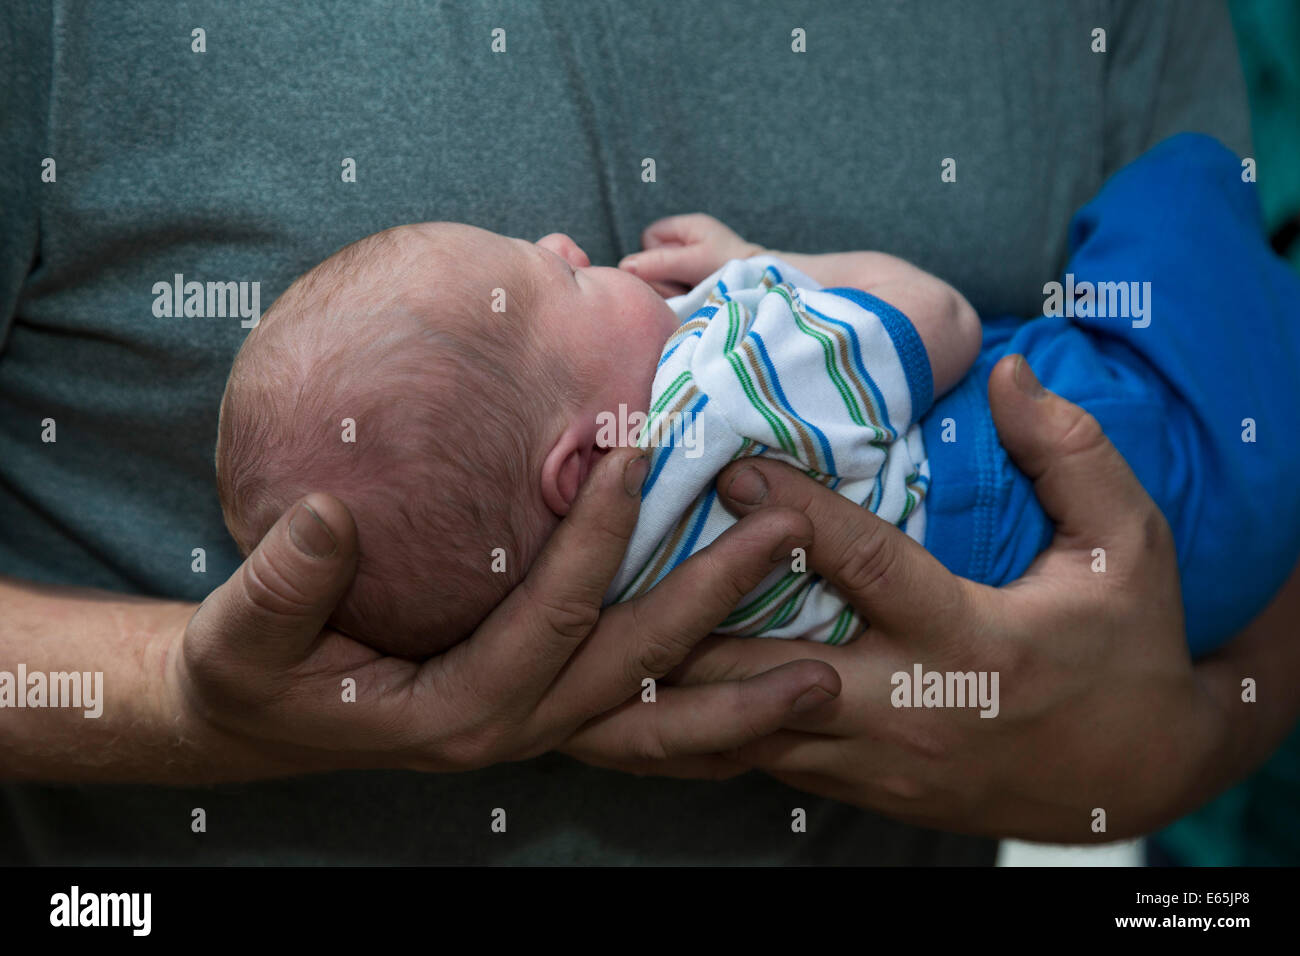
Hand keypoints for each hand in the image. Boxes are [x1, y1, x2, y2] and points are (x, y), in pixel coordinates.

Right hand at [171, 447, 840, 776]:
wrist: (263, 721)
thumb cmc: (254, 674)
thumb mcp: (244, 635)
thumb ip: (281, 583)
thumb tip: (326, 514)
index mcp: (455, 709)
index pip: (551, 614)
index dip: (596, 533)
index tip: (639, 448)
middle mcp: (515, 727)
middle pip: (637, 667)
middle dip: (716, 600)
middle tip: (795, 533)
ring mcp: (541, 726)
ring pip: (658, 714)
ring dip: (740, 683)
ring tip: (827, 661)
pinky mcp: (549, 711)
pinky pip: (644, 718)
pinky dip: (708, 709)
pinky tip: (766, 682)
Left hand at [566, 356, 1230, 839]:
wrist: (1130, 780)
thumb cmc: (1127, 649)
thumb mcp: (1130, 548)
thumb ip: (1072, 456)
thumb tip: (1008, 372)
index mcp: (968, 644)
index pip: (868, 568)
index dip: (795, 514)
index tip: (728, 462)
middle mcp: (904, 711)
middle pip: (762, 668)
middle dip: (682, 621)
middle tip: (607, 566)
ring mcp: (870, 761)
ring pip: (742, 726)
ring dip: (670, 679)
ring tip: (596, 627)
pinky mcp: (853, 784)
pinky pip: (755, 755)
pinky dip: (696, 721)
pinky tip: (640, 683)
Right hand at [619, 213, 761, 297]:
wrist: (762, 289)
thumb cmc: (732, 269)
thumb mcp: (694, 262)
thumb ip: (660, 263)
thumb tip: (624, 267)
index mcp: (686, 226)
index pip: (648, 238)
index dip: (653, 257)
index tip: (673, 271)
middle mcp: (686, 241)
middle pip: (650, 260)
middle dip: (663, 277)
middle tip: (684, 286)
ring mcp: (688, 261)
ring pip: (658, 278)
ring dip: (671, 289)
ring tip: (692, 292)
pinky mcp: (691, 280)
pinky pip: (669, 289)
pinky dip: (679, 297)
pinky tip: (693, 298)